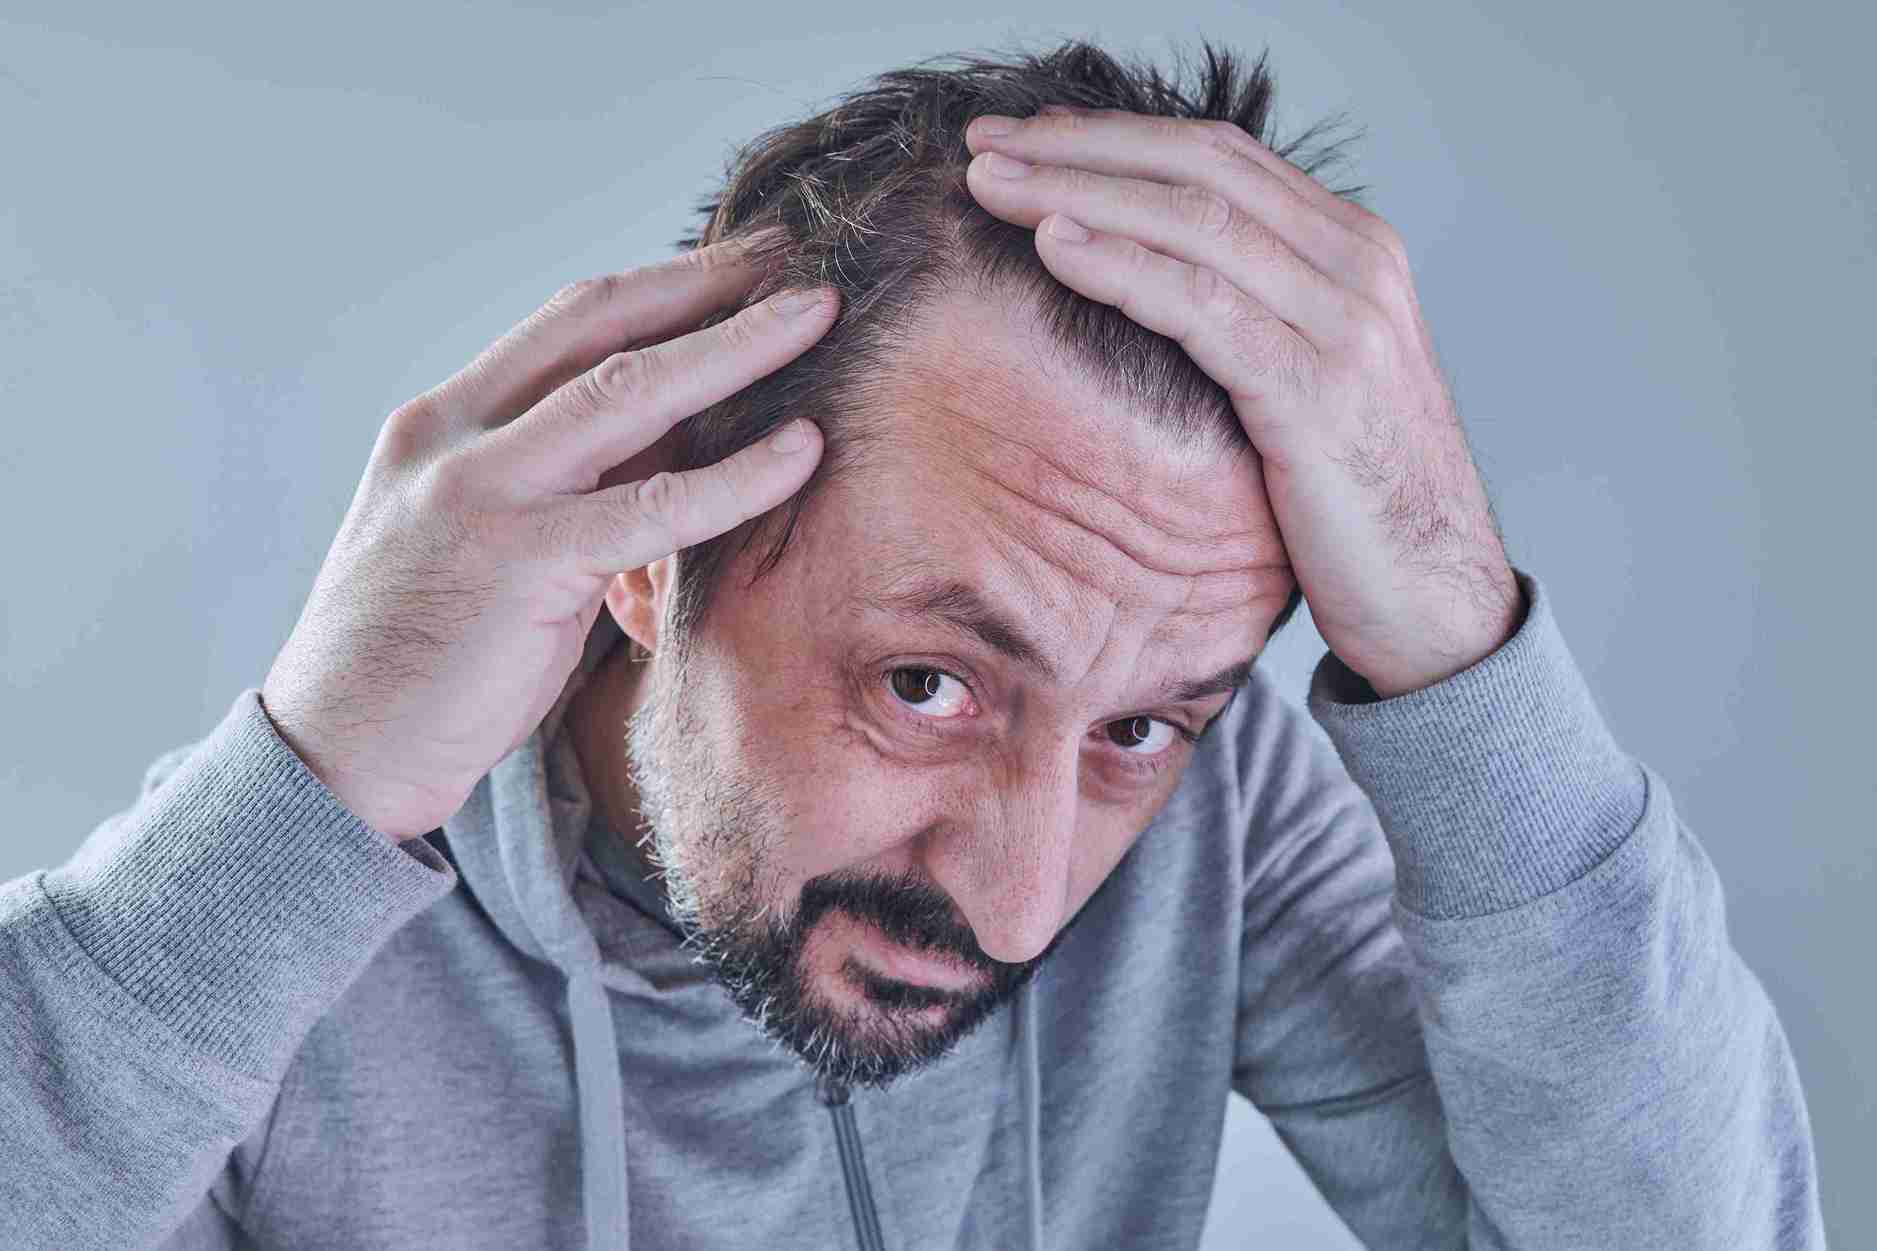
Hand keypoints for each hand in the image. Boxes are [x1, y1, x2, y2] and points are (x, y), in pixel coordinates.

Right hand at [261, 240, 836, 838]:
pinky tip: (801, 452)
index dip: (660, 284)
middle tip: (793, 260)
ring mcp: (483, 494)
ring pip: (628, 393)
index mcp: (440, 422)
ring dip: (734, 347)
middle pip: (599, 328)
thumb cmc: (419, 657)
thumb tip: (667, 445)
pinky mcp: (521, 564)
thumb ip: (551, 483)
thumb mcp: (474, 539)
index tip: (737, 266)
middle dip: (705, 285)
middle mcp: (455, 438)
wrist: (337, 752)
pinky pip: (652, 507)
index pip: (565, 323)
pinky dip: (736, 476)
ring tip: (817, 316)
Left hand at [963, 105, 1521, 697]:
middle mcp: (1356, 264)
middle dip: (1078, 146)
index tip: (1021, 138)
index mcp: (1352, 248)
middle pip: (1196, 167)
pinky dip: (1120, 267)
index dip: (1110, 136)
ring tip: (990, 186)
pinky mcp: (1314, 391)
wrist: (1434, 597)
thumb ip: (1251, 312)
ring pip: (1191, 222)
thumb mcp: (1307, 379)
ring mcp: (1343, 323)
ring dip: (1078, 193)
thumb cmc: (1354, 498)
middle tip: (982, 143)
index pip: (1217, 155)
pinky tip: (1052, 248)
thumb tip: (1143, 280)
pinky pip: (1199, 307)